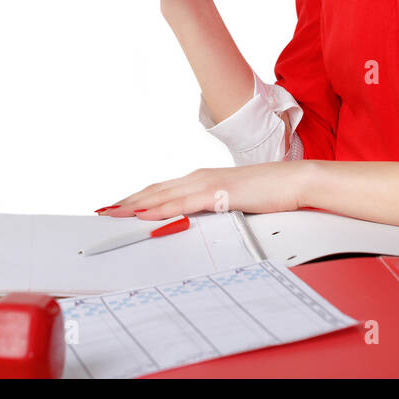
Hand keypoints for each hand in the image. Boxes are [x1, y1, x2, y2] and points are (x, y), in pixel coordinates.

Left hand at [99, 162, 309, 220]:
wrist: (294, 181)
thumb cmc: (270, 192)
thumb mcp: (234, 202)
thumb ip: (214, 209)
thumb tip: (198, 220)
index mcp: (203, 180)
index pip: (162, 190)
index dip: (137, 197)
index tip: (117, 206)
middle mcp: (200, 178)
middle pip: (155, 190)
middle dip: (127, 201)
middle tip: (103, 211)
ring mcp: (208, 184)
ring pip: (163, 195)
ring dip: (135, 204)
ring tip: (114, 214)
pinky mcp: (219, 193)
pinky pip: (183, 204)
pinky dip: (161, 209)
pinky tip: (146, 215)